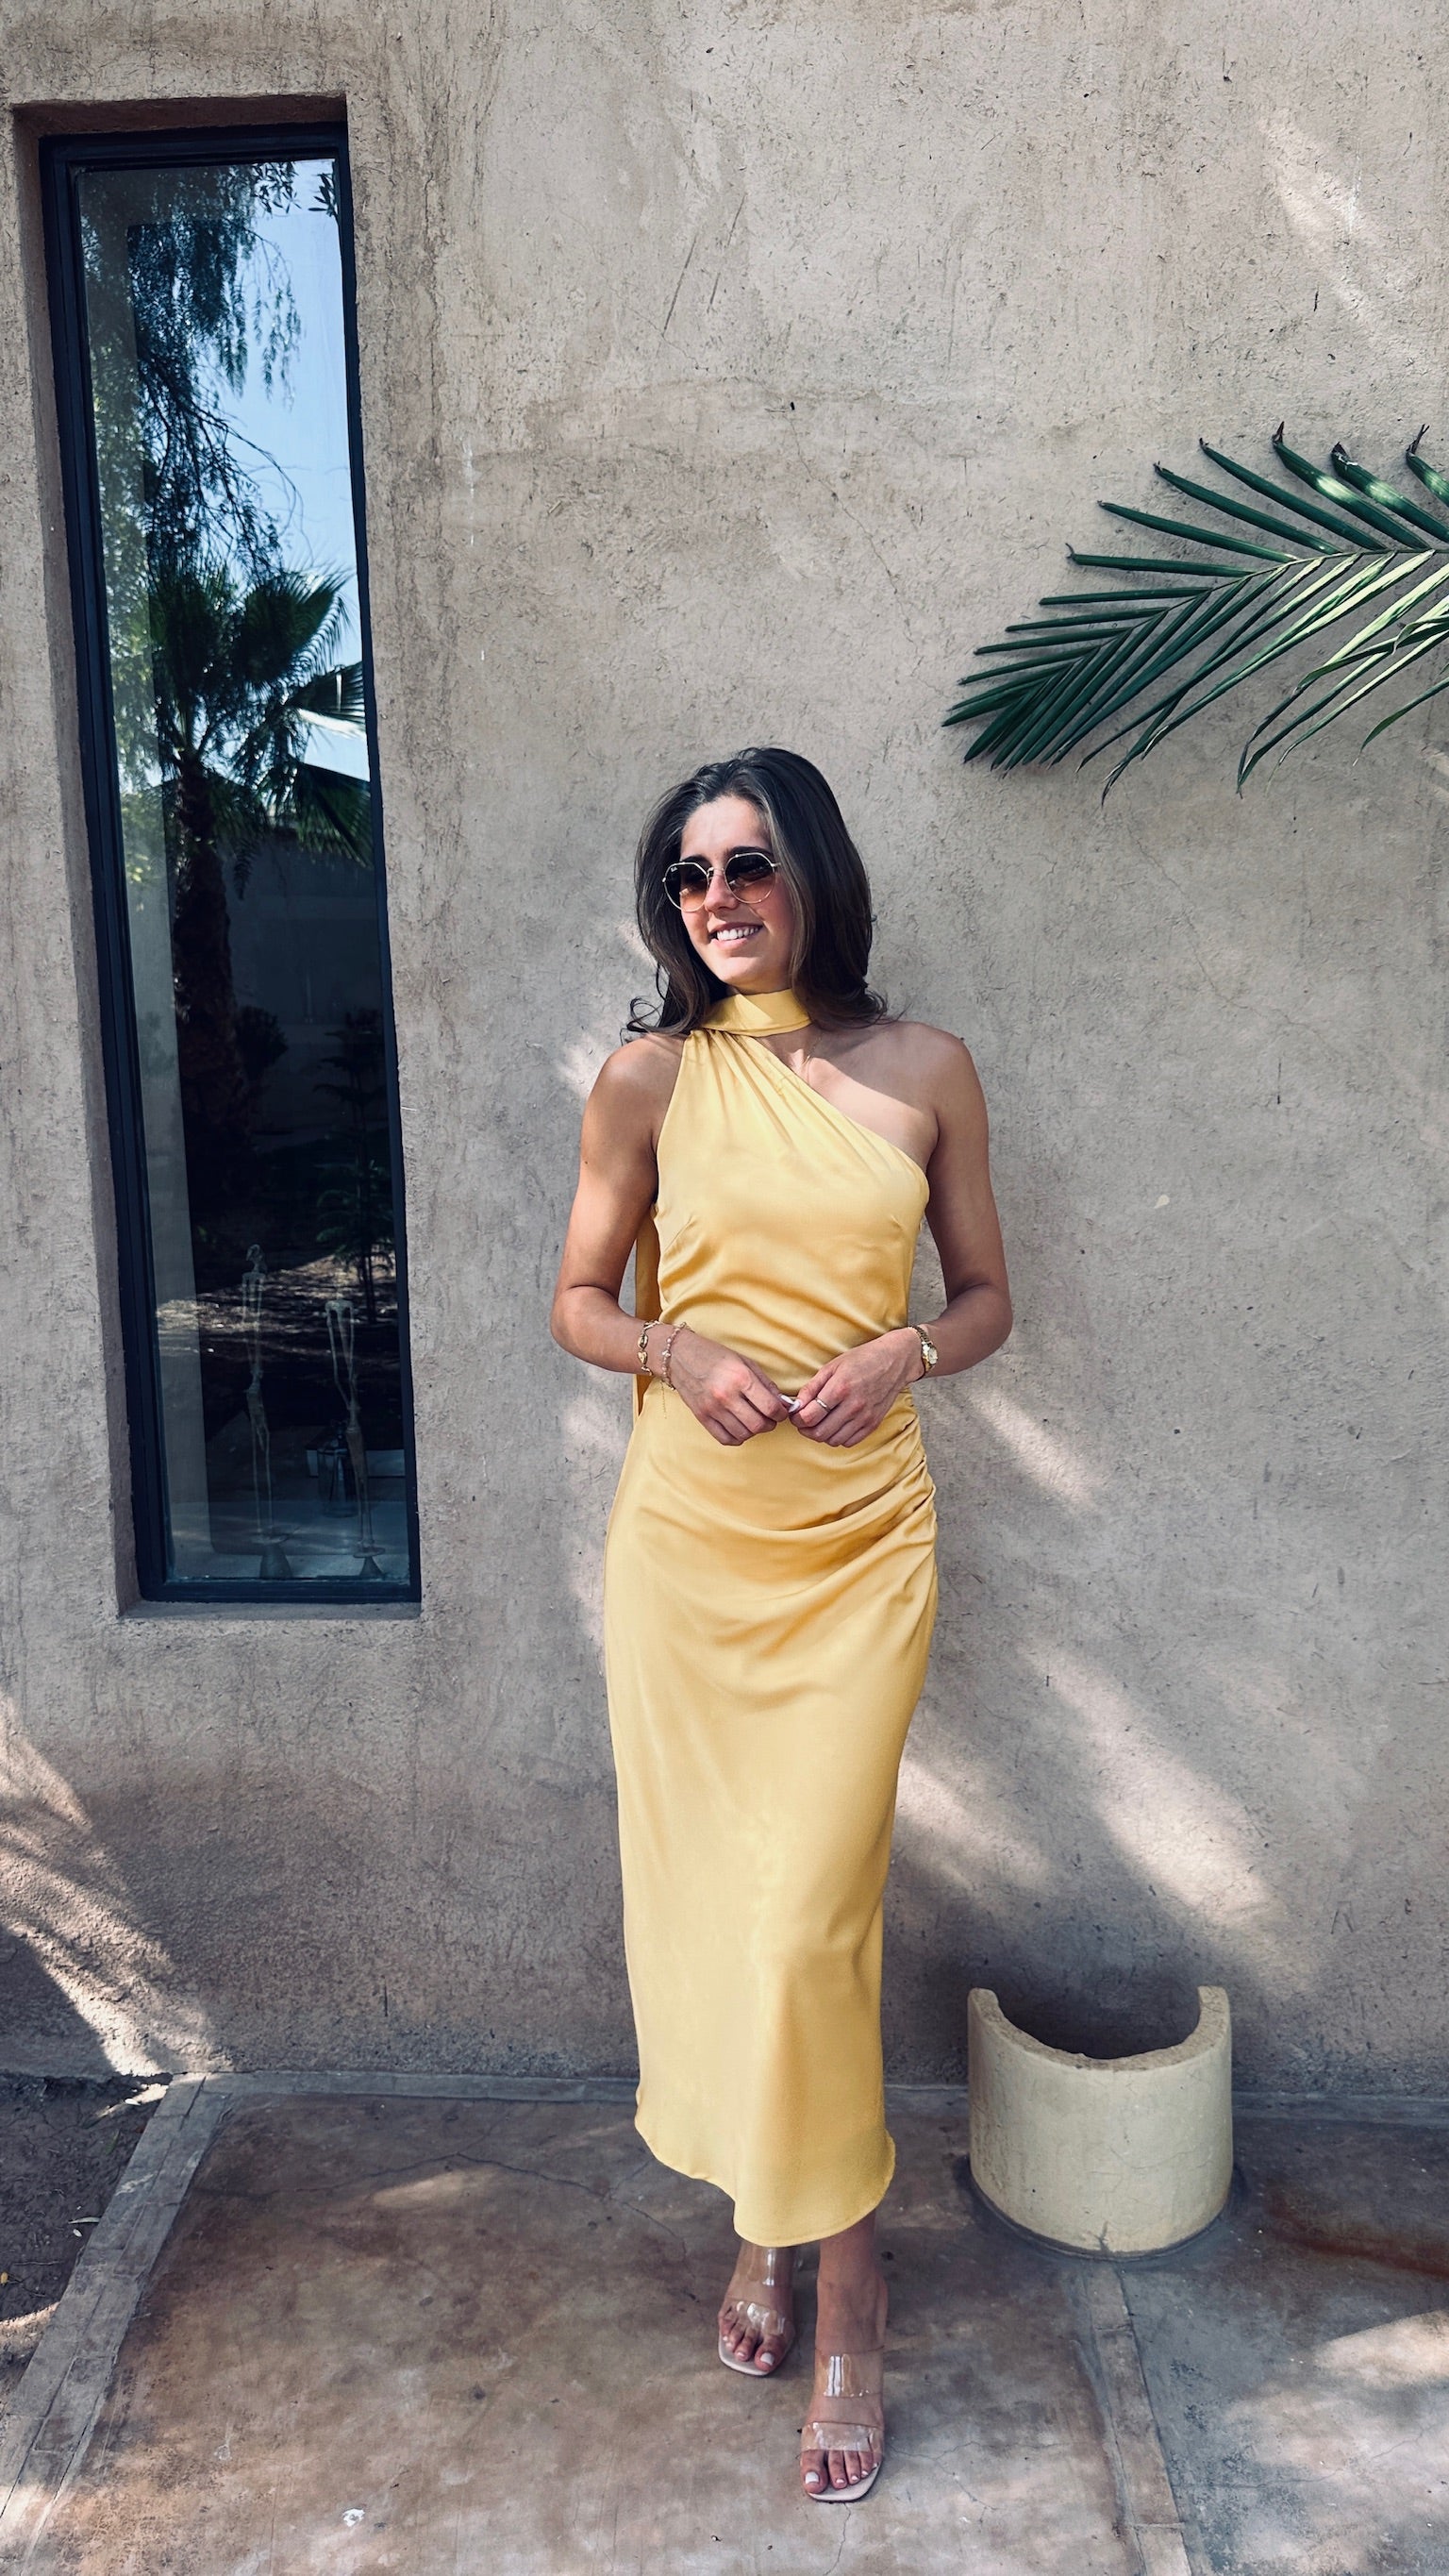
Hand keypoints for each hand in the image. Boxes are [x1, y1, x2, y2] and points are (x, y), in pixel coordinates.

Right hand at [665, 1325, 790, 1446]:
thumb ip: (766, 1384)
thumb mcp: (745, 1362)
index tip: (781, 1411)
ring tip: (753, 1420)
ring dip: (754, 1431)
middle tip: (770, 1418)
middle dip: (770, 1424)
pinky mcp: (702, 1417)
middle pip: (758, 1425)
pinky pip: (725, 1439)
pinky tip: (739, 1427)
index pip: (770, 1407)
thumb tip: (784, 1404)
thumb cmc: (715, 1356)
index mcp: (740, 1378)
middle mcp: (726, 1395)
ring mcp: (712, 1408)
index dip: (781, 1413)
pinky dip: (737, 1437)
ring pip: (743, 1434)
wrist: (680, 1356)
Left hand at [791, 1330, 920, 1446]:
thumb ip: (812, 1387)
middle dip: (805, 1430)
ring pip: (833, 1440)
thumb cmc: (862, 1360)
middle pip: (819, 1432)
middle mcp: (853, 1406)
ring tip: (819, 1423)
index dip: (797, 1419)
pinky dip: (838, 1437)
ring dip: (821, 1435)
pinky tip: (836, 1425)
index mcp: (840, 1388)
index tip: (795, 1415)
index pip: (809, 1416)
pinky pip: (849, 1442)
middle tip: (804, 1421)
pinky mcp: (873, 1424)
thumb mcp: (832, 1366)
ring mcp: (864, 1417)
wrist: (894, 1361)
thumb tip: (796, 1405)